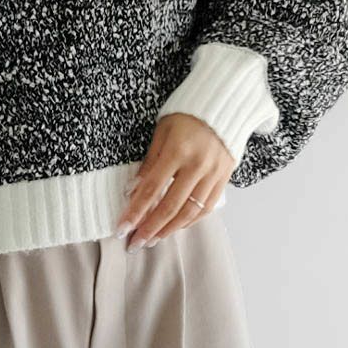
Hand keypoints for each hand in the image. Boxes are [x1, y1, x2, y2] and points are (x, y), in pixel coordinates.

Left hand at [115, 113, 234, 250]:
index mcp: (178, 151)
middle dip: (150, 229)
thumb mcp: (162, 130)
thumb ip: (150, 161)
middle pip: (170, 206)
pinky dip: (191, 220)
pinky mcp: (225, 178)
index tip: (122, 229)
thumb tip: (134, 190)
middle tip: (135, 244)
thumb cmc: (187, 113)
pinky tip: (176, 227)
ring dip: (169, 230)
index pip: (152, 189)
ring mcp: (214, 173)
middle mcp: (197, 165)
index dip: (136, 212)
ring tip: (153, 239)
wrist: (225, 103)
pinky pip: (207, 207)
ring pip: (190, 212)